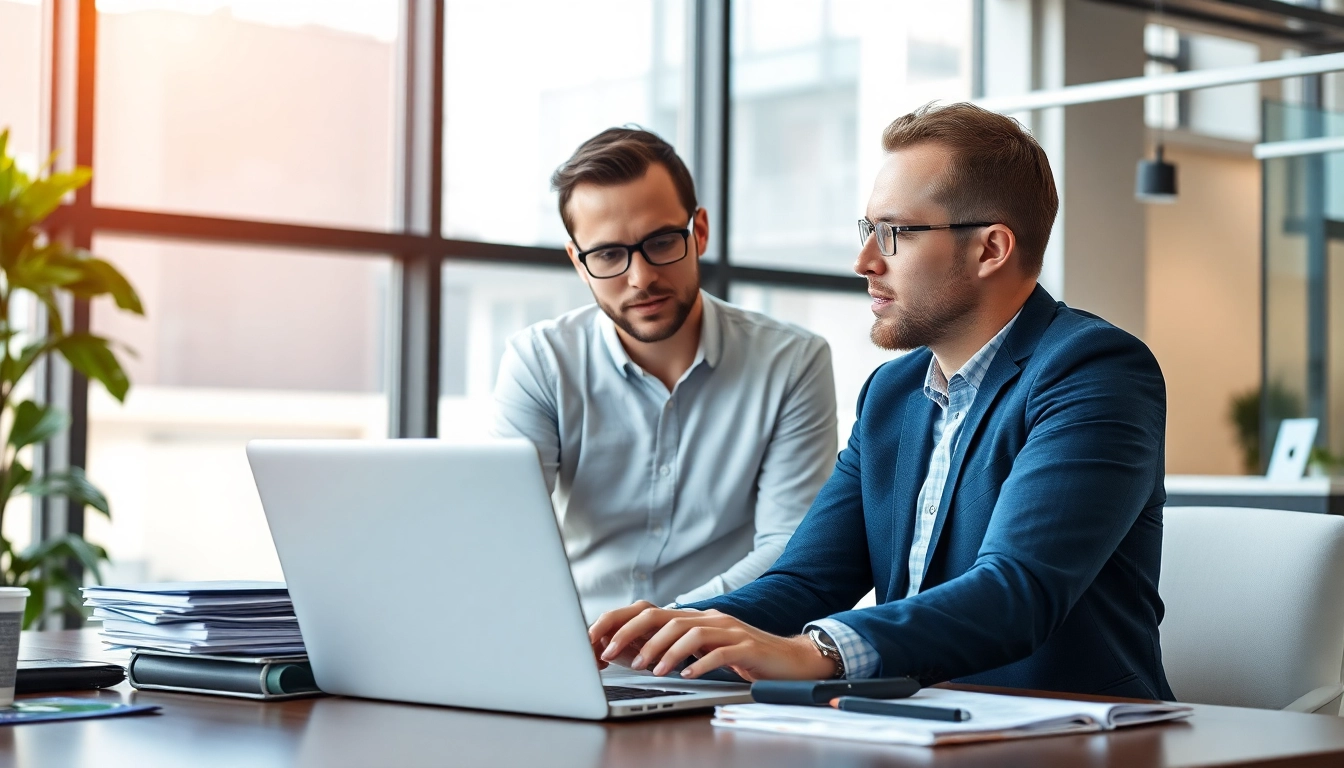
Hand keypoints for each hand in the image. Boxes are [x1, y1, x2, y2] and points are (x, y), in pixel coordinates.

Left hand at [588, 602, 835, 681]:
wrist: (791, 660)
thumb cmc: (743, 658)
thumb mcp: (703, 650)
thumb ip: (674, 647)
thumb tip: (632, 654)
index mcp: (694, 617)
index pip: (648, 612)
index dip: (619, 624)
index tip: (596, 643)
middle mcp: (709, 617)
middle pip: (661, 615)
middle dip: (631, 634)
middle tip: (610, 655)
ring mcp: (729, 629)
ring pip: (689, 631)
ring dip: (664, 651)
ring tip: (650, 670)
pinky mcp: (746, 646)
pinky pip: (720, 652)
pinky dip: (700, 662)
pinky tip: (687, 674)